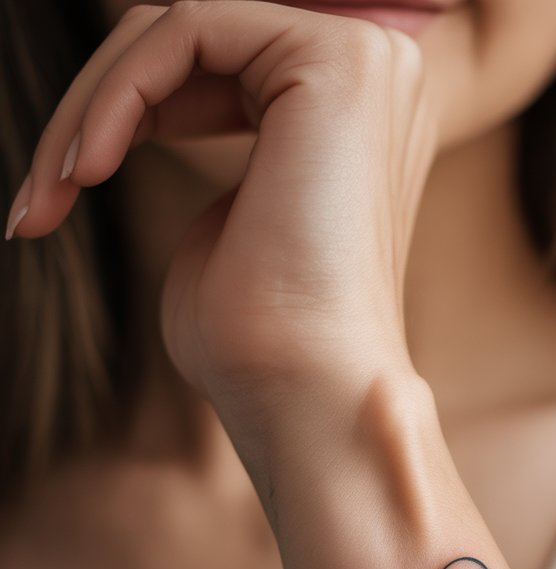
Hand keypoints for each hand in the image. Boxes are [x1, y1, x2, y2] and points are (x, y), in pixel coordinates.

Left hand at [10, 1, 439, 462]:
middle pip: (188, 42)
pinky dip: (115, 95)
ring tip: (46, 199)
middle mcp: (374, 78)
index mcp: (352, 119)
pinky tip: (87, 170)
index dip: (120, 117)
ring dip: (89, 108)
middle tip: (34, 204)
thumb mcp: (223, 223)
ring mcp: (364, 63)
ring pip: (177, 29)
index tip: (51, 203)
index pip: (211, 68)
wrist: (304, 398)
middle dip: (91, 111)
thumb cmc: (260, 347)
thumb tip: (138, 106)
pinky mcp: (334, 62)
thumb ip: (206, 141)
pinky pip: (186, 30)